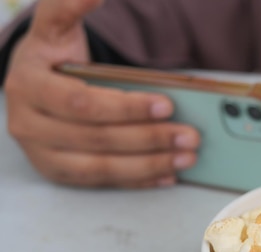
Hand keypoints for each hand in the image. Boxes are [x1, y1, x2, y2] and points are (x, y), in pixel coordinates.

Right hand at [4, 0, 199, 187]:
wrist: (30, 86)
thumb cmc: (52, 57)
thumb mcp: (54, 27)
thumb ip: (68, 7)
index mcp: (27, 85)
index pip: (82, 102)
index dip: (126, 107)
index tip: (167, 103)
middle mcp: (28, 124)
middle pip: (97, 138)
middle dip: (149, 138)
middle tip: (190, 136)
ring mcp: (42, 154)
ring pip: (101, 167)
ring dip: (150, 164)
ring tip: (187, 158)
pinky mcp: (59, 173)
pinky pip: (102, 183)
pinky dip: (138, 180)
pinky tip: (167, 175)